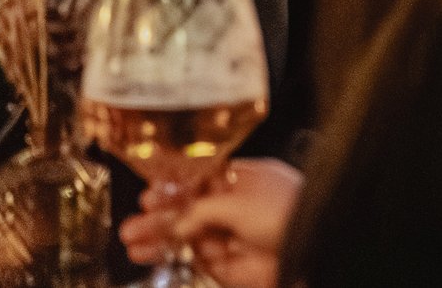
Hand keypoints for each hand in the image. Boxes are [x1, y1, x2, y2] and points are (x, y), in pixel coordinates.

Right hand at [123, 158, 302, 287]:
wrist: (311, 250)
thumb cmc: (288, 213)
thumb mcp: (239, 202)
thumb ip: (200, 210)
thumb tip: (174, 220)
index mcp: (245, 179)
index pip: (201, 178)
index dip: (175, 185)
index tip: (151, 191)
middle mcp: (235, 205)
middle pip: (187, 207)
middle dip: (160, 213)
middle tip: (135, 219)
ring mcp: (228, 233)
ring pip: (183, 233)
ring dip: (156, 235)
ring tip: (131, 239)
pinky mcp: (224, 262)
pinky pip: (188, 256)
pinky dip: (165, 254)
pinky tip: (144, 253)